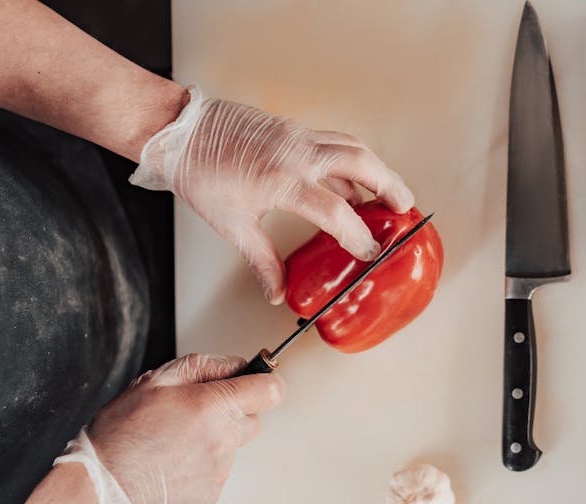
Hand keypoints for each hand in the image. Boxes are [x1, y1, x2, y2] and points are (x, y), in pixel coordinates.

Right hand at [68, 353, 284, 503]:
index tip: (253, 382)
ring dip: (213, 440)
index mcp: (214, 406)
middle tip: (193, 414)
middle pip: (252, 419)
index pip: (271, 390)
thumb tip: (235, 364)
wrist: (103, 488)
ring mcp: (220, 471)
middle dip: (230, 412)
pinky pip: (217, 472)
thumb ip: (204, 366)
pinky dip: (201, 466)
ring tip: (174, 442)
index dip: (264, 382)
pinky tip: (171, 464)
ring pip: (232, 447)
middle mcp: (224, 440)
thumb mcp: (155, 380)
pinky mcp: (212, 494)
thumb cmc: (122, 432)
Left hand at [128, 87, 414, 303]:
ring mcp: (296, 137)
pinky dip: (349, 159)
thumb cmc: (201, 174)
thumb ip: (262, 260)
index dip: (358, 235)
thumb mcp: (233, 225)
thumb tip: (277, 292)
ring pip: (351, 146)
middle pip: (361, 163)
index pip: (336, 212)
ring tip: (386, 193)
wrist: (181, 133)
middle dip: (389, 186)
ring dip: (375, 168)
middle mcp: (296, 154)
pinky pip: (332, 141)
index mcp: (282, 181)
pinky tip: (349, 180)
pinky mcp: (292, 129)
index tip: (369, 252)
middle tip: (404, 208)